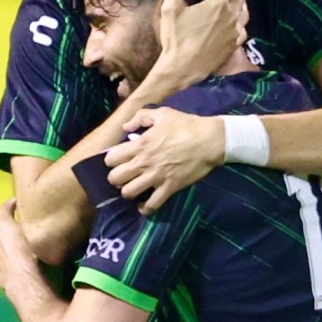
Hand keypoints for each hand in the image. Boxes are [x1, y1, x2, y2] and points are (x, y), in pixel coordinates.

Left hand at [0, 202, 42, 292]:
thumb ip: (28, 225)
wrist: (22, 279)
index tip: (16, 202)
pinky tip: (2, 254)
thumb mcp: (34, 235)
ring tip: (6, 237)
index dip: (11, 204)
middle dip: (2, 218)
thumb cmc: (32, 255)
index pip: (5, 208)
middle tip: (11, 218)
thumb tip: (30, 220)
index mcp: (2, 223)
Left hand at [105, 108, 227, 212]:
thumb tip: (126, 127)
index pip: (110, 158)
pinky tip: (144, 205)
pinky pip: (152, 205)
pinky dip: (145, 208)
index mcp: (140, 144)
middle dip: (115, 178)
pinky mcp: (169, 188)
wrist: (210, 140)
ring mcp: (156, 177)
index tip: (117, 161)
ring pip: (128, 193)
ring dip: (128, 192)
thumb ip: (141, 117)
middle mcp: (144, 163)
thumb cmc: (186, 125)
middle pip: (115, 178)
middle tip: (123, 176)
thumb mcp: (162, 113)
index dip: (111, 160)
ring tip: (133, 189)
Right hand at [142, 0, 246, 97]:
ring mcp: (235, 31)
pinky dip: (241, 20)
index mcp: (217, 3)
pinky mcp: (234, 44)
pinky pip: (243, 28)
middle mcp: (231, 15)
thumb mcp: (171, 9)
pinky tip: (236, 20)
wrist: (182, 69)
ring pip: (245, 10)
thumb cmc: (176, 39)